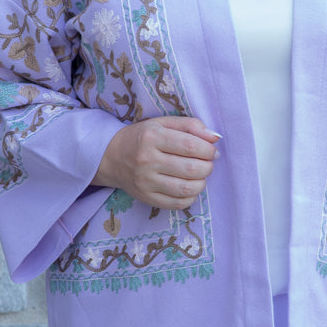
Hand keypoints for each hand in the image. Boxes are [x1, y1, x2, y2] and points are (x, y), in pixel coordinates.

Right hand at [93, 115, 220, 208]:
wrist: (111, 157)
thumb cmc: (142, 138)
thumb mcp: (162, 123)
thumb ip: (190, 125)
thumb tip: (215, 138)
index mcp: (152, 137)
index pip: (190, 146)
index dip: (208, 150)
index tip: (212, 151)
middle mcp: (147, 160)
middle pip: (190, 169)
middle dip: (207, 167)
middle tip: (208, 163)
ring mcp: (146, 182)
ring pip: (186, 188)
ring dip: (201, 182)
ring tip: (200, 175)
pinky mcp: (146, 198)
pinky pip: (177, 203)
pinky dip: (191, 197)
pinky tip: (190, 187)